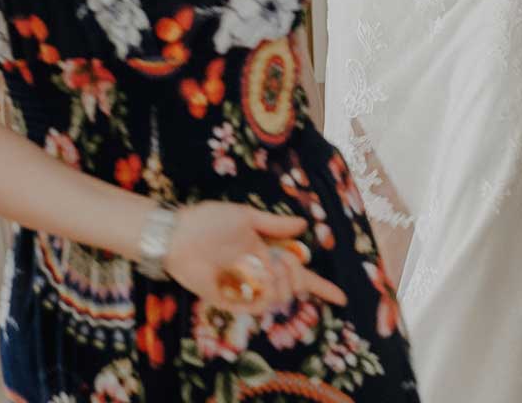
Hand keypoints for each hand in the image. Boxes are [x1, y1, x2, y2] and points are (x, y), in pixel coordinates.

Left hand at [163, 203, 345, 316]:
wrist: (179, 234)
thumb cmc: (210, 220)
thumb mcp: (247, 216)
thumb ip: (276, 225)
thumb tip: (304, 226)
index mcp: (268, 255)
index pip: (300, 275)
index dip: (322, 287)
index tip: (342, 297)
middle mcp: (260, 274)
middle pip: (294, 287)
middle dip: (297, 275)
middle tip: (285, 260)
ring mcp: (245, 289)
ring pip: (278, 297)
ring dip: (279, 282)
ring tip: (265, 266)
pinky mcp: (228, 300)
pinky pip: (255, 305)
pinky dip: (261, 293)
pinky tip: (252, 276)